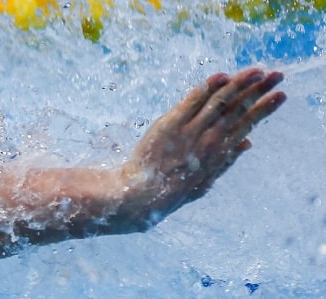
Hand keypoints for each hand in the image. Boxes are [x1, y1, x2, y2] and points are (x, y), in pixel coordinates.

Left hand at [120, 68, 285, 217]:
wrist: (144, 193)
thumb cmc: (174, 189)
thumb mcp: (207, 181)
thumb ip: (228, 160)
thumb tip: (248, 142)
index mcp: (221, 151)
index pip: (248, 123)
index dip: (265, 107)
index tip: (281, 94)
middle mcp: (210, 138)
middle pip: (239, 107)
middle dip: (260, 89)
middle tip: (278, 75)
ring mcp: (191, 129)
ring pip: (220, 100)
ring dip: (240, 83)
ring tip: (257, 70)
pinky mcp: (171, 123)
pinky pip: (192, 101)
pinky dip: (207, 87)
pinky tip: (222, 76)